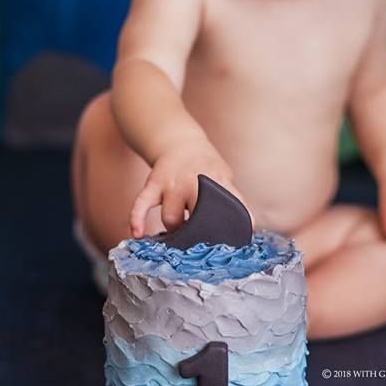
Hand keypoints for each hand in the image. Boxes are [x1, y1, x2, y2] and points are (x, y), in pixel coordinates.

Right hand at [129, 139, 253, 238]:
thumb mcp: (224, 178)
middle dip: (197, 234)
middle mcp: (193, 182)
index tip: (231, 243)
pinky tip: (136, 233)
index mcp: (216, 181)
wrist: (180, 142)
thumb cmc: (205, 167)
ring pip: (171, 219)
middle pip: (196, 220)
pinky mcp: (153, 185)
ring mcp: (171, 184)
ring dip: (175, 228)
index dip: (230, 228)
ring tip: (181, 225)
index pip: (227, 208)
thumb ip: (235, 201)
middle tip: (200, 238)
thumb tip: (249, 227)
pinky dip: (136, 219)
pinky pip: (141, 205)